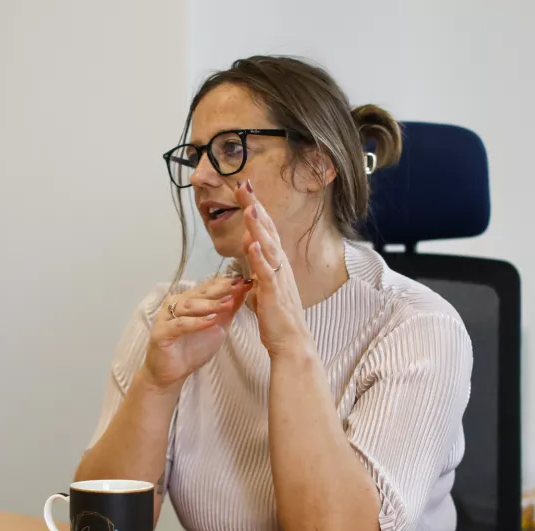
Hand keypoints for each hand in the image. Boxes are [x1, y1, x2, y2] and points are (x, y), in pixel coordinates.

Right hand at [144, 276, 251, 388]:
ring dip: (210, 304)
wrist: (172, 374)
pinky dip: (196, 322)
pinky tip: (211, 321)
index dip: (224, 283)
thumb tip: (244, 289)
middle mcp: (175, 304)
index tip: (243, 280)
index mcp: (187, 300)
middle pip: (199, 294)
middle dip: (219, 290)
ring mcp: (166, 317)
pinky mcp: (161, 332)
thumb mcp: (217, 327)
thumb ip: (229, 309)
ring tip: (228, 303)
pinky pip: (180, 325)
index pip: (207, 287)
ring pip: (190, 306)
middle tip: (237, 286)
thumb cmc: (192, 349)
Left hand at [236, 179, 312, 357]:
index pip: (265, 229)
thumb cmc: (277, 316)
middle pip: (267, 230)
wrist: (291, 342)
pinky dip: (258, 257)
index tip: (244, 188)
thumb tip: (250, 247)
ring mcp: (278, 278)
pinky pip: (265, 272)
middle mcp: (279, 265)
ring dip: (258, 226)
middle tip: (243, 184)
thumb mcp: (263, 284)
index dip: (255, 208)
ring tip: (249, 206)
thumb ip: (257, 264)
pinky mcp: (274, 294)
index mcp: (276, 263)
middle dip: (255, 206)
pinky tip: (252, 243)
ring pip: (267, 246)